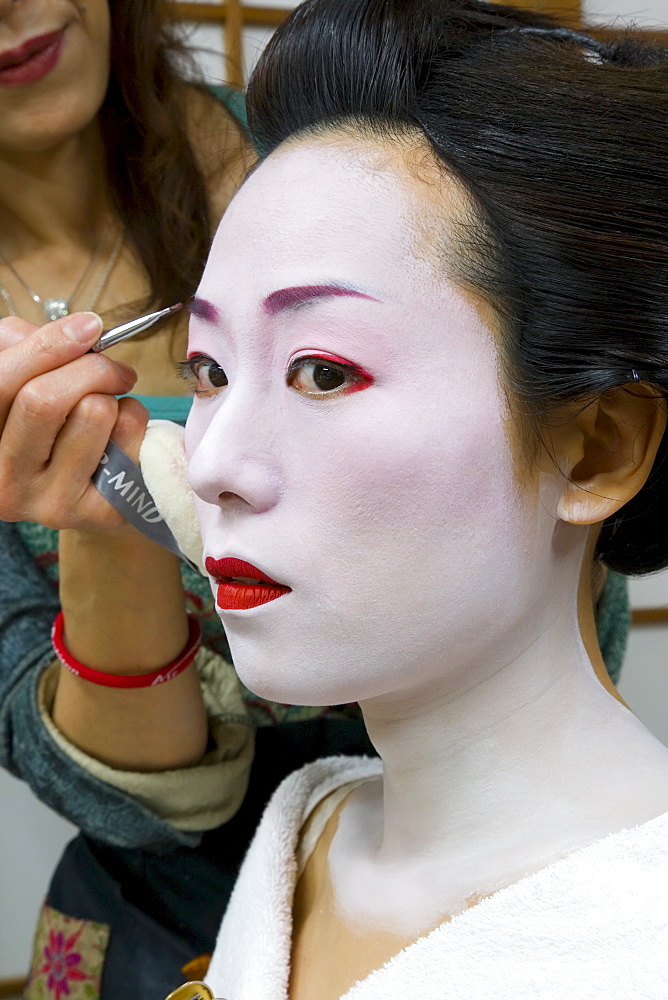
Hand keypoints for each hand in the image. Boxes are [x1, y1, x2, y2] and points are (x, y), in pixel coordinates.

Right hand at [0, 312, 147, 528]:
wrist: (87, 491)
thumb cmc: (50, 429)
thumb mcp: (21, 386)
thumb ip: (28, 348)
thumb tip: (79, 329)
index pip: (3, 381)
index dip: (47, 345)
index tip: (88, 327)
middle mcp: (2, 480)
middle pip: (44, 400)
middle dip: (91, 368)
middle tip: (112, 368)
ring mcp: (46, 504)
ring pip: (93, 414)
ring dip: (113, 396)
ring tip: (108, 407)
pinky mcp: (96, 516)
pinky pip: (128, 440)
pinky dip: (135, 420)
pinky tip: (122, 434)